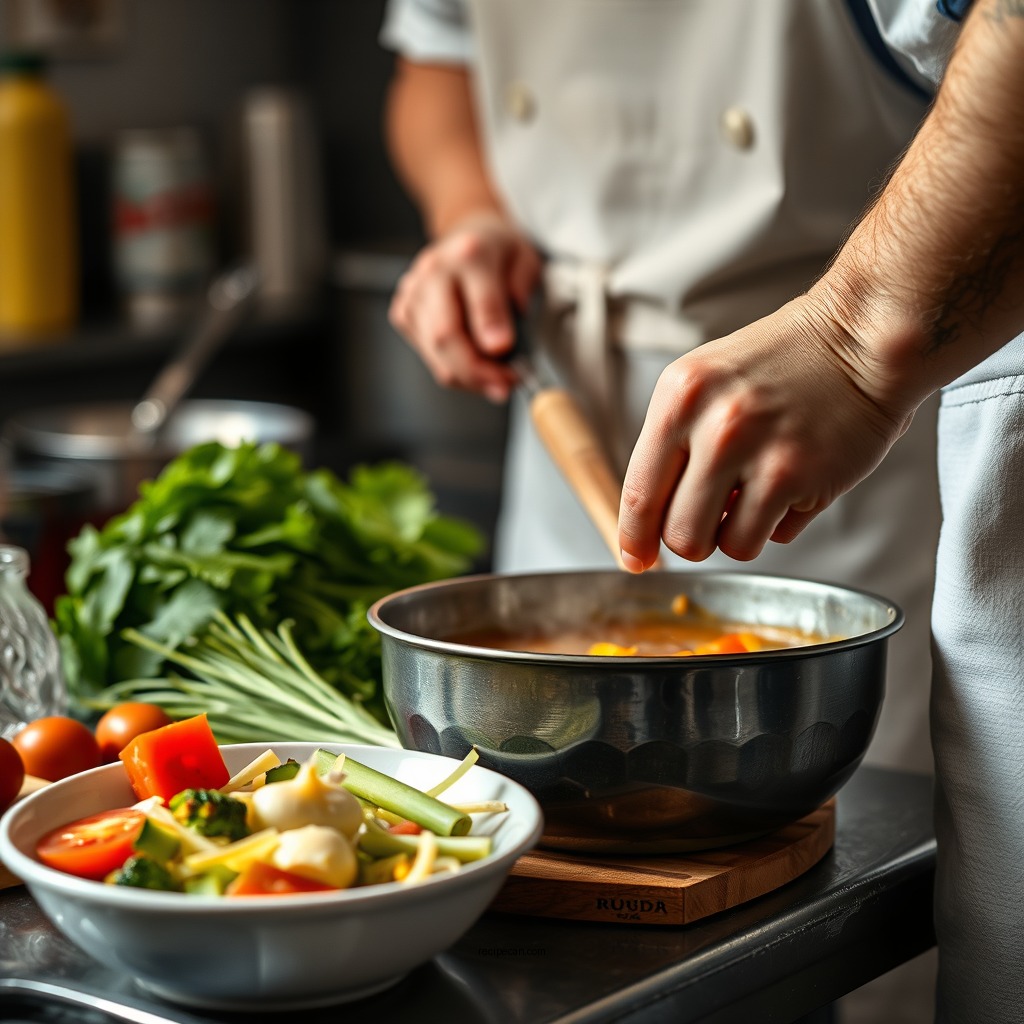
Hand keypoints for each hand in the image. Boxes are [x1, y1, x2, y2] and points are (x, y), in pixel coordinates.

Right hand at [388, 213, 541, 401]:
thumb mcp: (525, 260)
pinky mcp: (403, 314)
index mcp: (470, 254)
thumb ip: (519, 292)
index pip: (480, 302)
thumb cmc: (498, 252)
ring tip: (496, 379)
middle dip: (479, 372)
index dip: (493, 335)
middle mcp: (434, 272)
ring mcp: (413, 293)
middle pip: (446, 336)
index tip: (508, 358)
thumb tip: (500, 340)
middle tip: (506, 384)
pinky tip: (475, 366)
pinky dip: (455, 372)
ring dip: (470, 378)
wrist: (466, 235)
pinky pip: (430, 358)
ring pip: (436, 355)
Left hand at [617, 294, 917, 568]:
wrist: (862, 335)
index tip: (636, 558)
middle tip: (715, 516)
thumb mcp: (706, 384)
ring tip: (758, 493)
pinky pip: (770, 539)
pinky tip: (792, 484)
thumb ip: (674, 444)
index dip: (634, 538)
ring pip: (724, 546)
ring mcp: (758, 452)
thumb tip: (651, 519)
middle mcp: (713, 424)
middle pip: (679, 534)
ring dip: (738, 534)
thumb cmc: (785, 361)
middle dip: (694, 538)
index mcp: (679, 397)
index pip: (639, 492)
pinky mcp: (800, 476)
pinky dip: (778, 524)